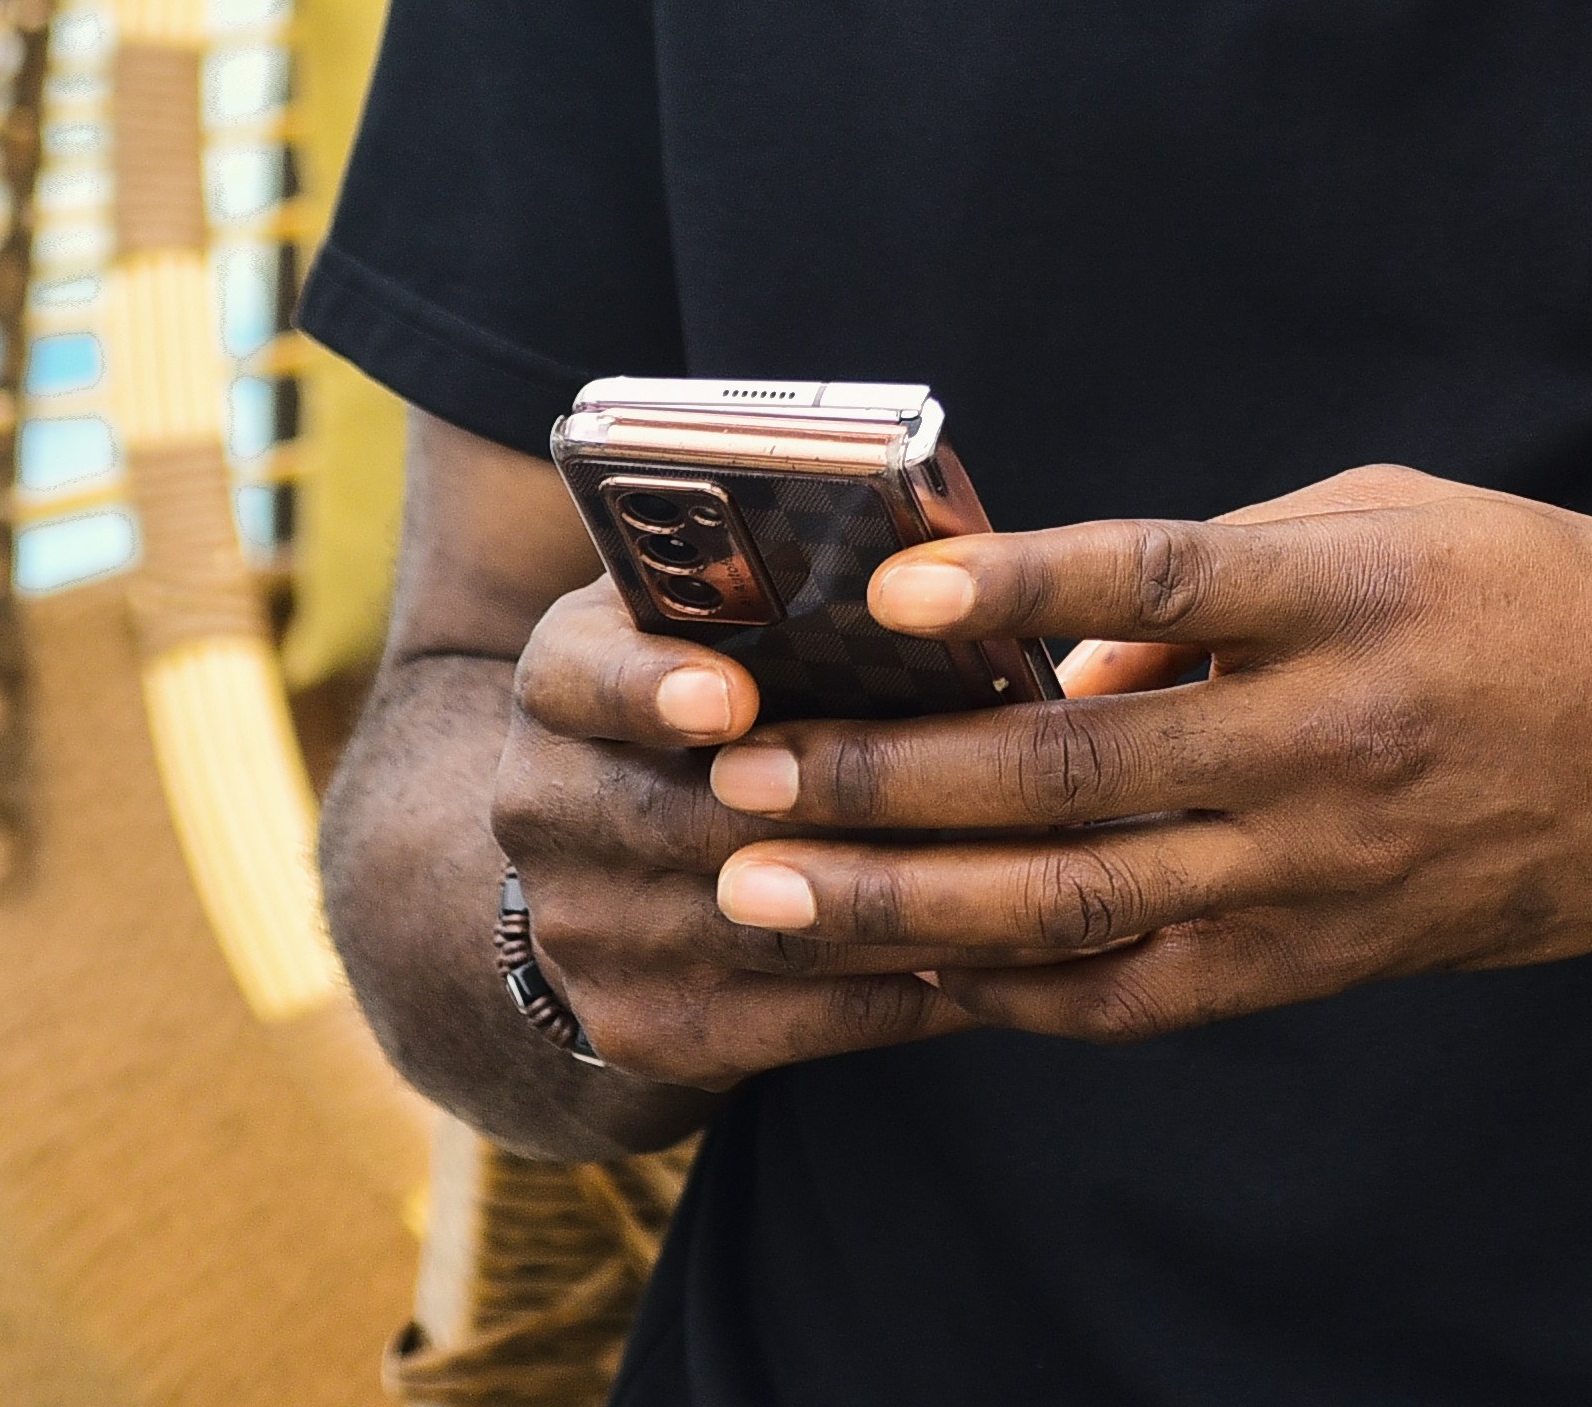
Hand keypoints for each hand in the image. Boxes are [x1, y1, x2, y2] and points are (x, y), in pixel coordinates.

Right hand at [490, 576, 978, 1096]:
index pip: (583, 675)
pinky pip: (805, 1019)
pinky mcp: (647, 1029)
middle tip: (993, 783)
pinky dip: (917, 989)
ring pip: (774, 924)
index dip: (651, 689)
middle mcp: (549, 808)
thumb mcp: (716, 619)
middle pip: (697, 818)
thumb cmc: (727, 695)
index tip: (730, 697)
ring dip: (917, 901)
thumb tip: (948, 563)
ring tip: (1042, 868)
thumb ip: (787, 589)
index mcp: (565, 682)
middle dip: (848, 807)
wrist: (613, 864)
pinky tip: (1013, 958)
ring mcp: (588, 931)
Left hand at [680, 465, 1591, 1045]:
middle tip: (747, 782)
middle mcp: (1334, 736)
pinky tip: (916, 975)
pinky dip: (1021, 987)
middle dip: (894, 783)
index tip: (893, 600)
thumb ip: (1227, 572)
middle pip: (1080, 767)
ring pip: (1082, 899)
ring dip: (910, 902)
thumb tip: (1070, 646)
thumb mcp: (1404, 525)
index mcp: (1359, 595)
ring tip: (770, 889)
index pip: (1167, 579)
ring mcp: (1326, 864)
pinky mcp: (1327, 955)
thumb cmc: (1555, 606)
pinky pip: (1145, 989)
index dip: (1027, 586)